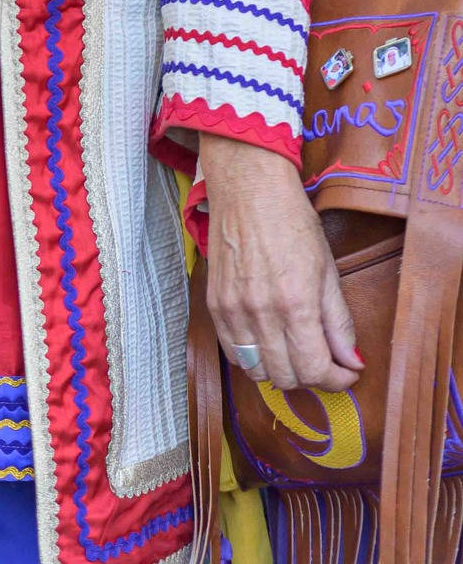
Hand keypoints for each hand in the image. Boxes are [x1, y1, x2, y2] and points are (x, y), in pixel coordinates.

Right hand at [200, 133, 361, 392]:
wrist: (248, 187)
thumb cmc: (291, 220)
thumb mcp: (327, 268)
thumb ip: (339, 321)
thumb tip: (353, 361)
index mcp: (295, 303)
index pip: (315, 370)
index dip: (336, 379)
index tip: (346, 371)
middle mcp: (260, 312)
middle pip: (286, 377)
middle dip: (311, 375)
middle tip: (322, 358)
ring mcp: (232, 309)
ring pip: (256, 372)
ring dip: (280, 370)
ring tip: (293, 350)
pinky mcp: (214, 304)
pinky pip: (233, 352)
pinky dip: (253, 357)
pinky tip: (266, 339)